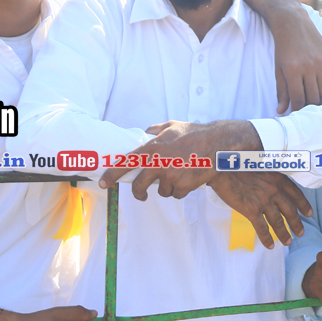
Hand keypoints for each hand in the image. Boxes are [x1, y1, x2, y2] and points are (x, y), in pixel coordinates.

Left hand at [99, 119, 258, 199]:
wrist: (218, 144)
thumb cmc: (195, 133)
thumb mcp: (172, 125)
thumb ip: (154, 129)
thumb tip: (144, 133)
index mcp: (151, 148)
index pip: (125, 163)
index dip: (111, 175)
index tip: (103, 183)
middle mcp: (157, 163)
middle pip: (139, 186)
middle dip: (139, 193)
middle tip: (142, 194)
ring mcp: (170, 176)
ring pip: (162, 191)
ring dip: (168, 187)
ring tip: (180, 175)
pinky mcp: (183, 186)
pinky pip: (176, 194)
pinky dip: (181, 190)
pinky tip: (189, 178)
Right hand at [211, 171, 311, 248]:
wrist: (222, 167)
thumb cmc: (237, 163)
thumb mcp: (260, 164)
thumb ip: (268, 174)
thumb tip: (270, 179)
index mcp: (277, 178)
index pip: (296, 194)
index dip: (303, 205)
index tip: (309, 213)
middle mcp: (274, 190)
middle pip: (290, 210)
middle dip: (296, 223)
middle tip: (300, 232)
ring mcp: (264, 201)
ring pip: (278, 221)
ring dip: (284, 233)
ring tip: (288, 242)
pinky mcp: (251, 210)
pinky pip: (262, 228)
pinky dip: (267, 238)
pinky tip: (270, 245)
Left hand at [272, 10, 321, 112]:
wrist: (293, 24)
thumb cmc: (283, 48)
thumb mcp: (278, 70)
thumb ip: (281, 91)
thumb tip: (281, 111)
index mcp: (293, 71)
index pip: (298, 99)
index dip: (297, 109)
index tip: (295, 111)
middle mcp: (309, 67)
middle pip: (313, 98)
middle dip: (308, 105)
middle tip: (304, 104)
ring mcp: (321, 62)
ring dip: (319, 99)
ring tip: (313, 97)